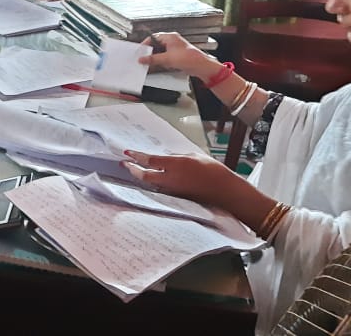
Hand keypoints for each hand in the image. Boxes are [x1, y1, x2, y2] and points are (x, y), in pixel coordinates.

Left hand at [121, 150, 241, 209]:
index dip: (137, 156)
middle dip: (133, 169)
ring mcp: (172, 191)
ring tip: (135, 170)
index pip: (150, 160)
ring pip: (150, 184)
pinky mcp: (175, 198)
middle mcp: (170, 179)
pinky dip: (152, 184)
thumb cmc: (215, 173)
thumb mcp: (194, 157)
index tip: (128, 153)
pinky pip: (159, 189)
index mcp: (176, 165)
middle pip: (144, 176)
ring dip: (141, 177)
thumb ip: (177, 157)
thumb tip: (166, 159)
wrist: (225, 193)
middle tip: (125, 163)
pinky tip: (151, 180)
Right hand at [137, 32, 219, 79]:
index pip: (153, 38)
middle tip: (143, 58)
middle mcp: (172, 42)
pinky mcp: (176, 57)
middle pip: (156, 45)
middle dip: (149, 52)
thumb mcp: (167, 59)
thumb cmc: (189, 58)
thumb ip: (153, 59)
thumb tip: (142, 59)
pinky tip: (156, 67)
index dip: (145, 44)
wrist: (201, 66)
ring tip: (148, 64)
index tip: (140, 51)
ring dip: (155, 58)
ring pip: (160, 52)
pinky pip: (165, 58)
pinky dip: (160, 62)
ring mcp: (174, 49)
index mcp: (170, 37)